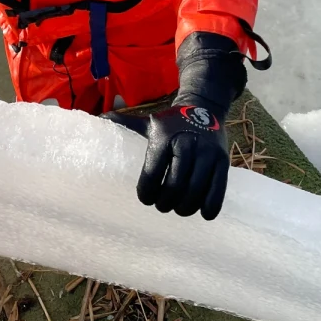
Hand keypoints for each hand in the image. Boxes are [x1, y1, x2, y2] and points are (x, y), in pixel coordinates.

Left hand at [136, 100, 229, 219]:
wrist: (204, 107)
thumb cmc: (170, 121)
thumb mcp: (147, 121)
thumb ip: (124, 123)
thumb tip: (97, 119)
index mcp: (164, 137)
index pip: (152, 172)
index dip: (146, 192)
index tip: (145, 198)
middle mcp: (186, 144)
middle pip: (174, 186)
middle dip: (165, 203)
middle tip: (161, 206)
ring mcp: (208, 153)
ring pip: (196, 192)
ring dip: (184, 208)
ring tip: (178, 208)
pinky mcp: (223, 161)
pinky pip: (218, 191)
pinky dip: (209, 206)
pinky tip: (202, 213)